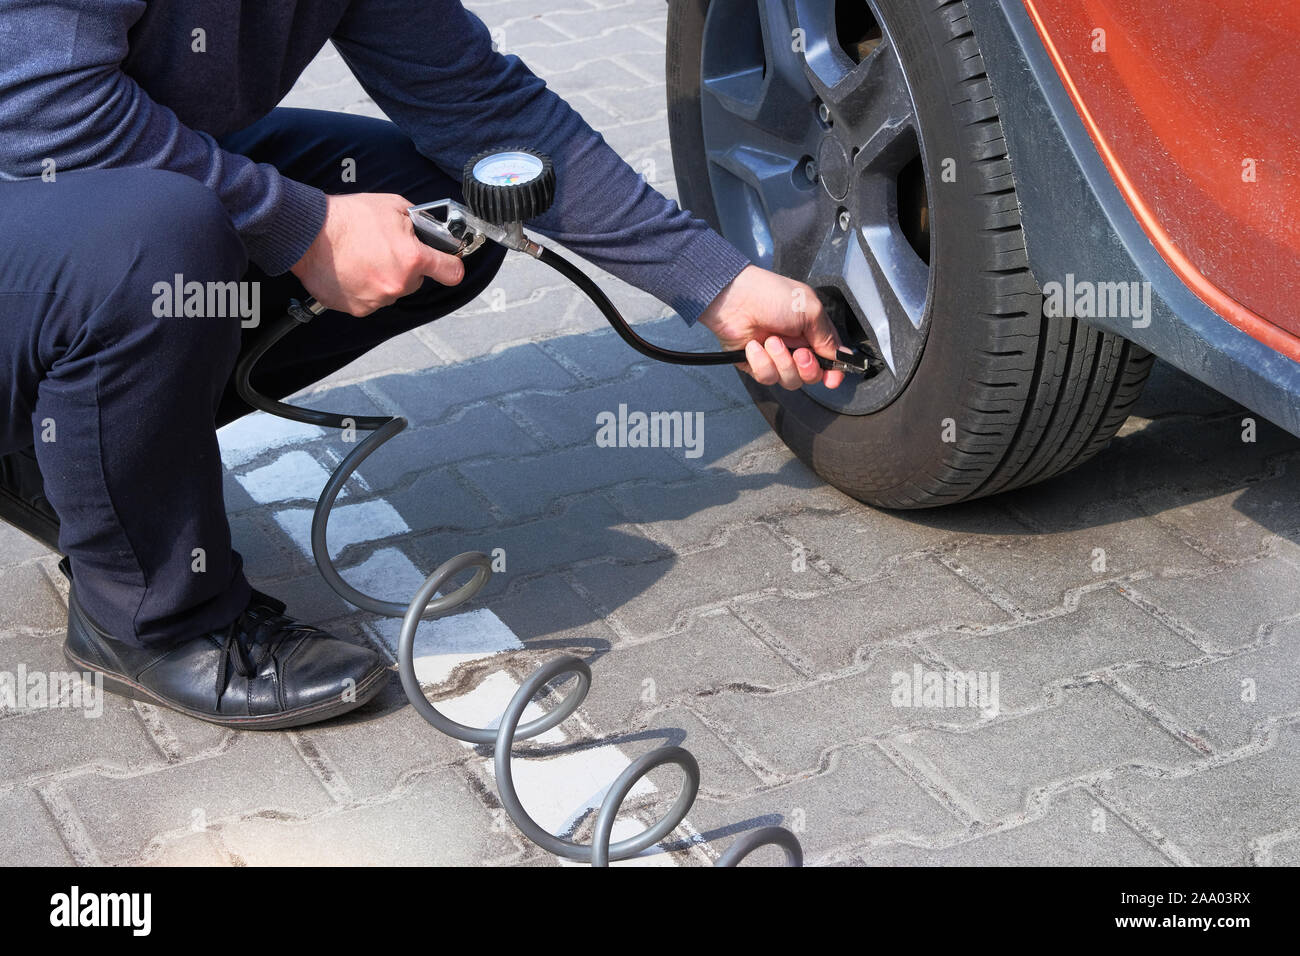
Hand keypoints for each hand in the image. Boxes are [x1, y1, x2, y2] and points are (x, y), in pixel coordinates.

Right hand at [290, 193, 465, 315]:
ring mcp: (378, 299)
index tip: (447, 263)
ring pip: (392, 291)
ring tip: (363, 258)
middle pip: (416, 280)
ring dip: (384, 278)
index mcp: (412, 259)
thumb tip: (429, 230)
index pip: (452, 272)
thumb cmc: (348, 217)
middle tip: (385, 249)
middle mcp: (398, 284)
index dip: (451, 265)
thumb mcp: (393, 206)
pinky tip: (352, 270)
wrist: (308, 234)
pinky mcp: (359, 309)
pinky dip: (364, 288)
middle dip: (407, 267)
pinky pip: (371, 300)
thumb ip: (418, 222)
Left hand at [697, 265, 844, 388]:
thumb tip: (842, 356)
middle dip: (806, 367)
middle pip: (810, 376)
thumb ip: (828, 337)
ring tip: (771, 341)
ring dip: (782, 361)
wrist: (735, 298)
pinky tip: (754, 346)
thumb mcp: (810, 310)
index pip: (829, 360)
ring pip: (789, 380)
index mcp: (812, 332)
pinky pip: (767, 377)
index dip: (833, 373)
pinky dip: (761, 362)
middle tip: (799, 352)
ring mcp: (775, 357)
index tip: (832, 379)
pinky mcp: (756, 365)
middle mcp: (795, 347)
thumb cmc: (771, 295)